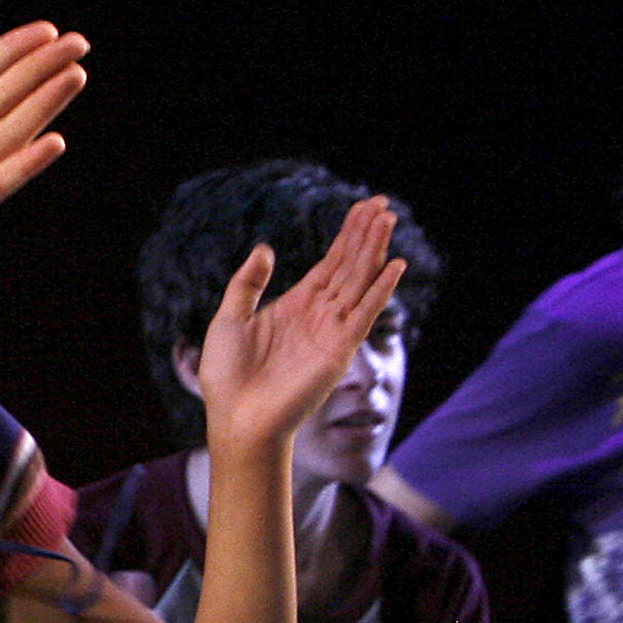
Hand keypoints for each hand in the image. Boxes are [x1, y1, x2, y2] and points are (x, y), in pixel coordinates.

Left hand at [191, 198, 409, 452]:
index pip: (331, 263)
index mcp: (296, 306)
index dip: (347, 235)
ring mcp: (331, 332)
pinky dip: (380, 291)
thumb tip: (265, 248)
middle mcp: (319, 315)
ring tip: (388, 220)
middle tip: (383, 203)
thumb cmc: (228, 377)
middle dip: (365, 235)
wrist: (237, 419)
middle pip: (349, 266)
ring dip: (374, 251)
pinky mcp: (338, 351)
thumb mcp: (230, 318)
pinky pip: (364, 314)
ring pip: (359, 282)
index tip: (364, 207)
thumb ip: (248, 283)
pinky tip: (394, 266)